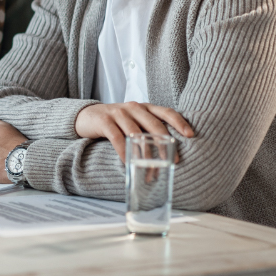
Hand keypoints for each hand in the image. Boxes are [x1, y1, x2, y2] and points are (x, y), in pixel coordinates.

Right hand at [74, 102, 193, 162]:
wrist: (85, 116)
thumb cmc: (114, 122)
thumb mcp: (133, 121)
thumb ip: (148, 128)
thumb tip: (170, 149)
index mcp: (144, 107)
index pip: (165, 111)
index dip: (179, 122)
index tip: (190, 135)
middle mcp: (133, 108)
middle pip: (153, 124)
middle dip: (165, 144)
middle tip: (173, 160)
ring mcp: (118, 113)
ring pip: (136, 133)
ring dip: (144, 153)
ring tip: (150, 168)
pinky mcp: (104, 121)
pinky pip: (117, 138)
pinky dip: (124, 151)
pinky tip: (129, 162)